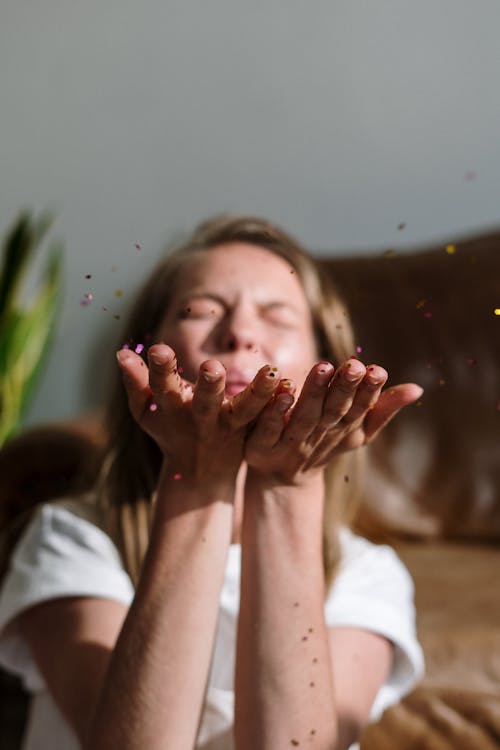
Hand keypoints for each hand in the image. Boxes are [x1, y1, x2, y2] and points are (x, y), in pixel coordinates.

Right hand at [116, 344, 282, 483]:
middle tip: (212, 367)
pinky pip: (264, 413)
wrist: (199, 470)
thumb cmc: (169, 428)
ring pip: (244, 410)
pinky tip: (288, 381)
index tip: (158, 349)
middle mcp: (198, 418)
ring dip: (257, 393)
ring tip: (272, 374)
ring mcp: (226, 425)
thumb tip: (121, 352)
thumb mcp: (146, 410)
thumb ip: (136, 382)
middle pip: (203, 402)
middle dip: (208, 386)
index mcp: (169, 409)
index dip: (159, 371)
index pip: (161, 387)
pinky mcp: (247, 427)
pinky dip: (276, 399)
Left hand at [244, 358, 422, 484]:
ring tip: (322, 367)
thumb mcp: (357, 430)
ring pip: (305, 417)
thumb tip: (418, 388)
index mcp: (344, 430)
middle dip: (346, 389)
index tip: (378, 370)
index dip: (369, 392)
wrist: (281, 479)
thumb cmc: (324, 443)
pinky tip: (282, 389)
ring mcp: (291, 443)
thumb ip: (383, 408)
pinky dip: (277, 411)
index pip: (360, 409)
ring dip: (314, 393)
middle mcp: (320, 436)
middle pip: (335, 411)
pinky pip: (270, 427)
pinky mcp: (262, 447)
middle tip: (355, 365)